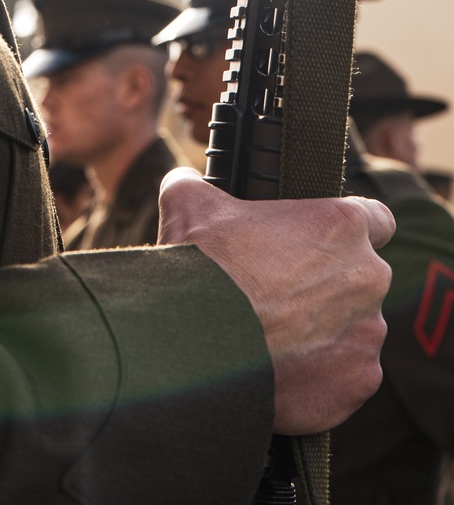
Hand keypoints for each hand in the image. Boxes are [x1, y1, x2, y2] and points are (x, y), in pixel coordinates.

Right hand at [157, 167, 394, 433]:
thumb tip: (183, 181)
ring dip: (326, 330)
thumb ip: (198, 184)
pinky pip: (347, 374)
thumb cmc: (202, 264)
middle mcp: (368, 276)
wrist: (195, 341)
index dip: (350, 231)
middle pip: (362, 278)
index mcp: (342, 225)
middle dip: (330, 286)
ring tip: (277, 336)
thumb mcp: (189, 202)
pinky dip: (321, 373)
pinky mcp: (358, 381)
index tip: (324, 242)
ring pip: (356, 329)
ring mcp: (367, 333)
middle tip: (283, 293)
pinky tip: (282, 368)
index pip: (378, 220)